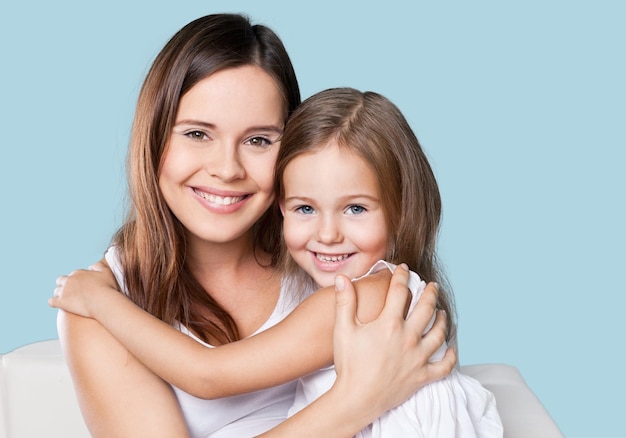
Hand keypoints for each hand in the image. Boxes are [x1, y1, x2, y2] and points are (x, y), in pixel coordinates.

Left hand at [49, 260, 119, 317]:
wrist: (103, 301)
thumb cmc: (107, 287)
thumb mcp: (106, 272)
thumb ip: (98, 266)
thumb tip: (90, 266)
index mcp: (79, 273)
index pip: (73, 275)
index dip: (77, 280)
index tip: (82, 286)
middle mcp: (69, 280)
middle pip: (61, 281)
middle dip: (64, 285)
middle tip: (71, 292)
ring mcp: (64, 291)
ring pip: (56, 291)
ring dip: (59, 294)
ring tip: (66, 300)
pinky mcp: (61, 302)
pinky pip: (51, 302)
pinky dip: (54, 303)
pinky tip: (60, 305)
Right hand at [331, 264, 455, 421]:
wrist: (356, 399)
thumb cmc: (349, 365)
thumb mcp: (343, 330)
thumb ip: (344, 302)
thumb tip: (343, 279)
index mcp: (389, 324)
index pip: (400, 292)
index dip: (401, 277)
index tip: (403, 269)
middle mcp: (408, 338)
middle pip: (426, 308)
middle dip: (430, 293)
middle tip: (432, 286)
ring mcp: (418, 357)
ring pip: (439, 333)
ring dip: (442, 320)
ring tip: (441, 312)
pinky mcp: (422, 376)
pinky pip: (444, 366)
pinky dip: (450, 357)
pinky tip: (451, 349)